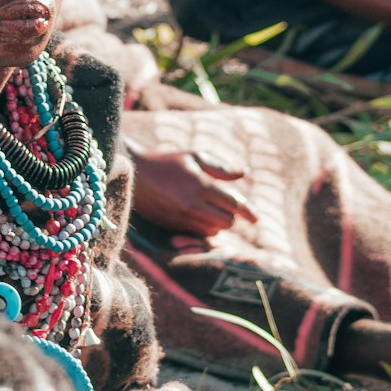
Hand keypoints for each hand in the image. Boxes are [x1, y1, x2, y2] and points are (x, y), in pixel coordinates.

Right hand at [131, 150, 257, 237]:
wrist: (133, 173)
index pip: (233, 203)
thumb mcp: (194, 156)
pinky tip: (200, 216)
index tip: (256, 218)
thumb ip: (220, 168)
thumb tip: (243, 174)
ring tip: (212, 211)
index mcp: (200, 185)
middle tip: (229, 209)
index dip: (248, 211)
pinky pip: (197, 233)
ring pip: (213, 230)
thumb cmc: (167, 161)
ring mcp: (181, 217)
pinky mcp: (171, 225)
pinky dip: (204, 227)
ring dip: (218, 223)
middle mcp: (191, 204)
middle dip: (231, 217)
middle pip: (226, 222)